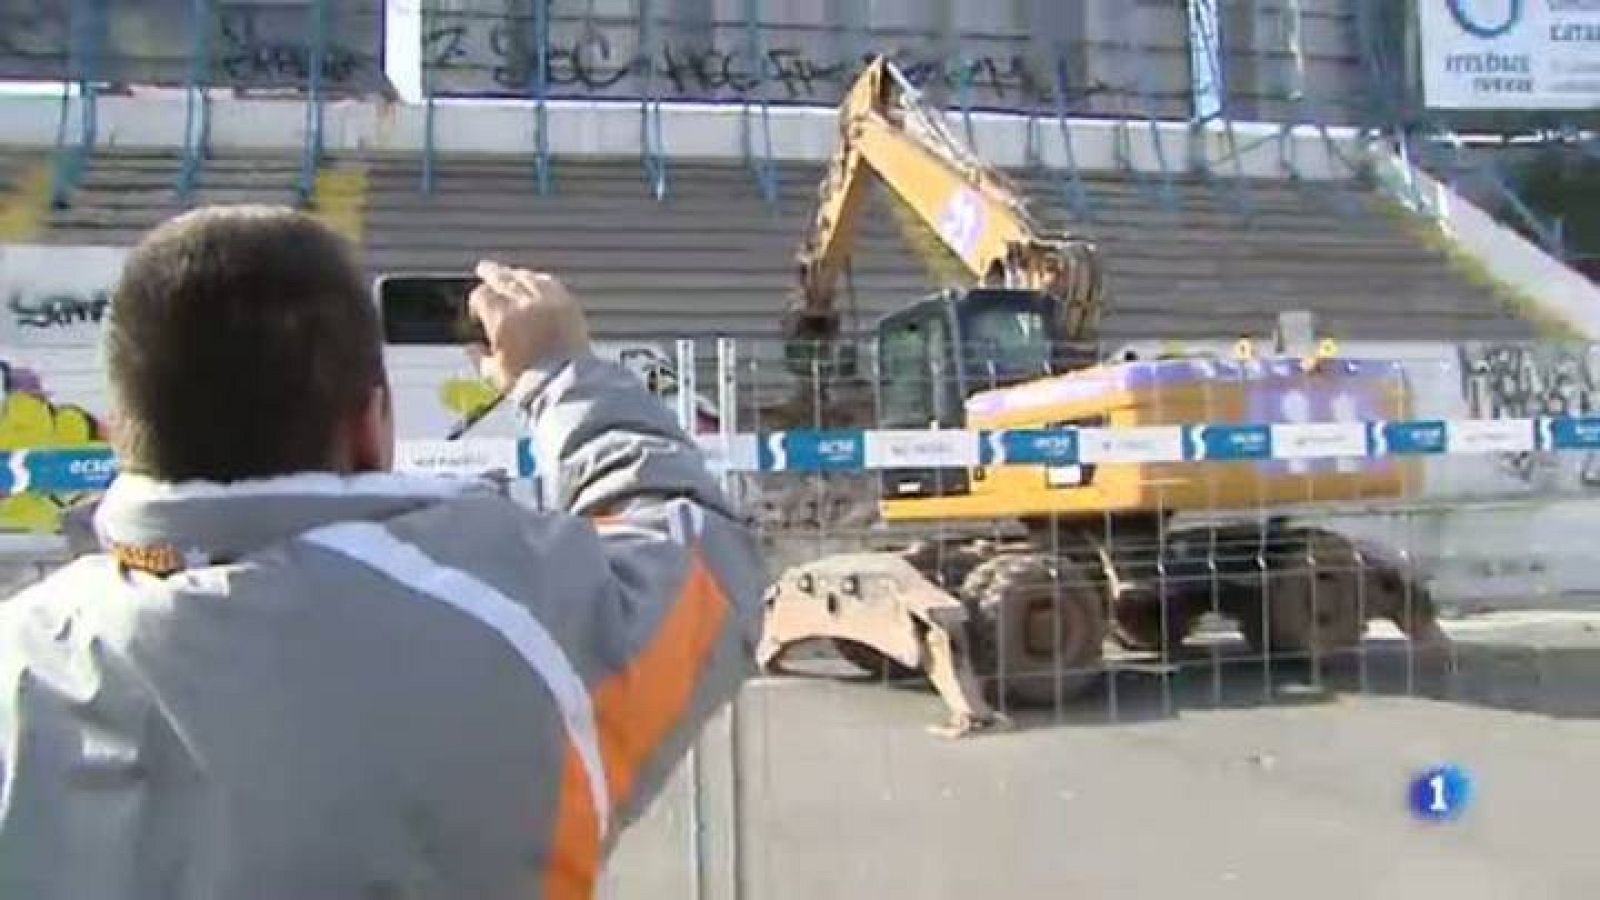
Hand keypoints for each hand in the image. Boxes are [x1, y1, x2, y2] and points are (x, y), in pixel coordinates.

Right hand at [468, 260, 590, 389]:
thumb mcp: (494, 374)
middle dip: (491, 273)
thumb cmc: (532, 383)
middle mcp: (524, 304)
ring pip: (527, 276)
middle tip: (484, 269)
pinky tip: (537, 281)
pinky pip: (551, 282)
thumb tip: (471, 349)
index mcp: (502, 318)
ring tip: (510, 274)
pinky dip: (540, 280)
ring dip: (515, 274)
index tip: (476, 310)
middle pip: (502, 277)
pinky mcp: (568, 304)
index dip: (475, 301)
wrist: (566, 385)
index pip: (482, 295)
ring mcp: (548, 301)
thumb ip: (479, 357)